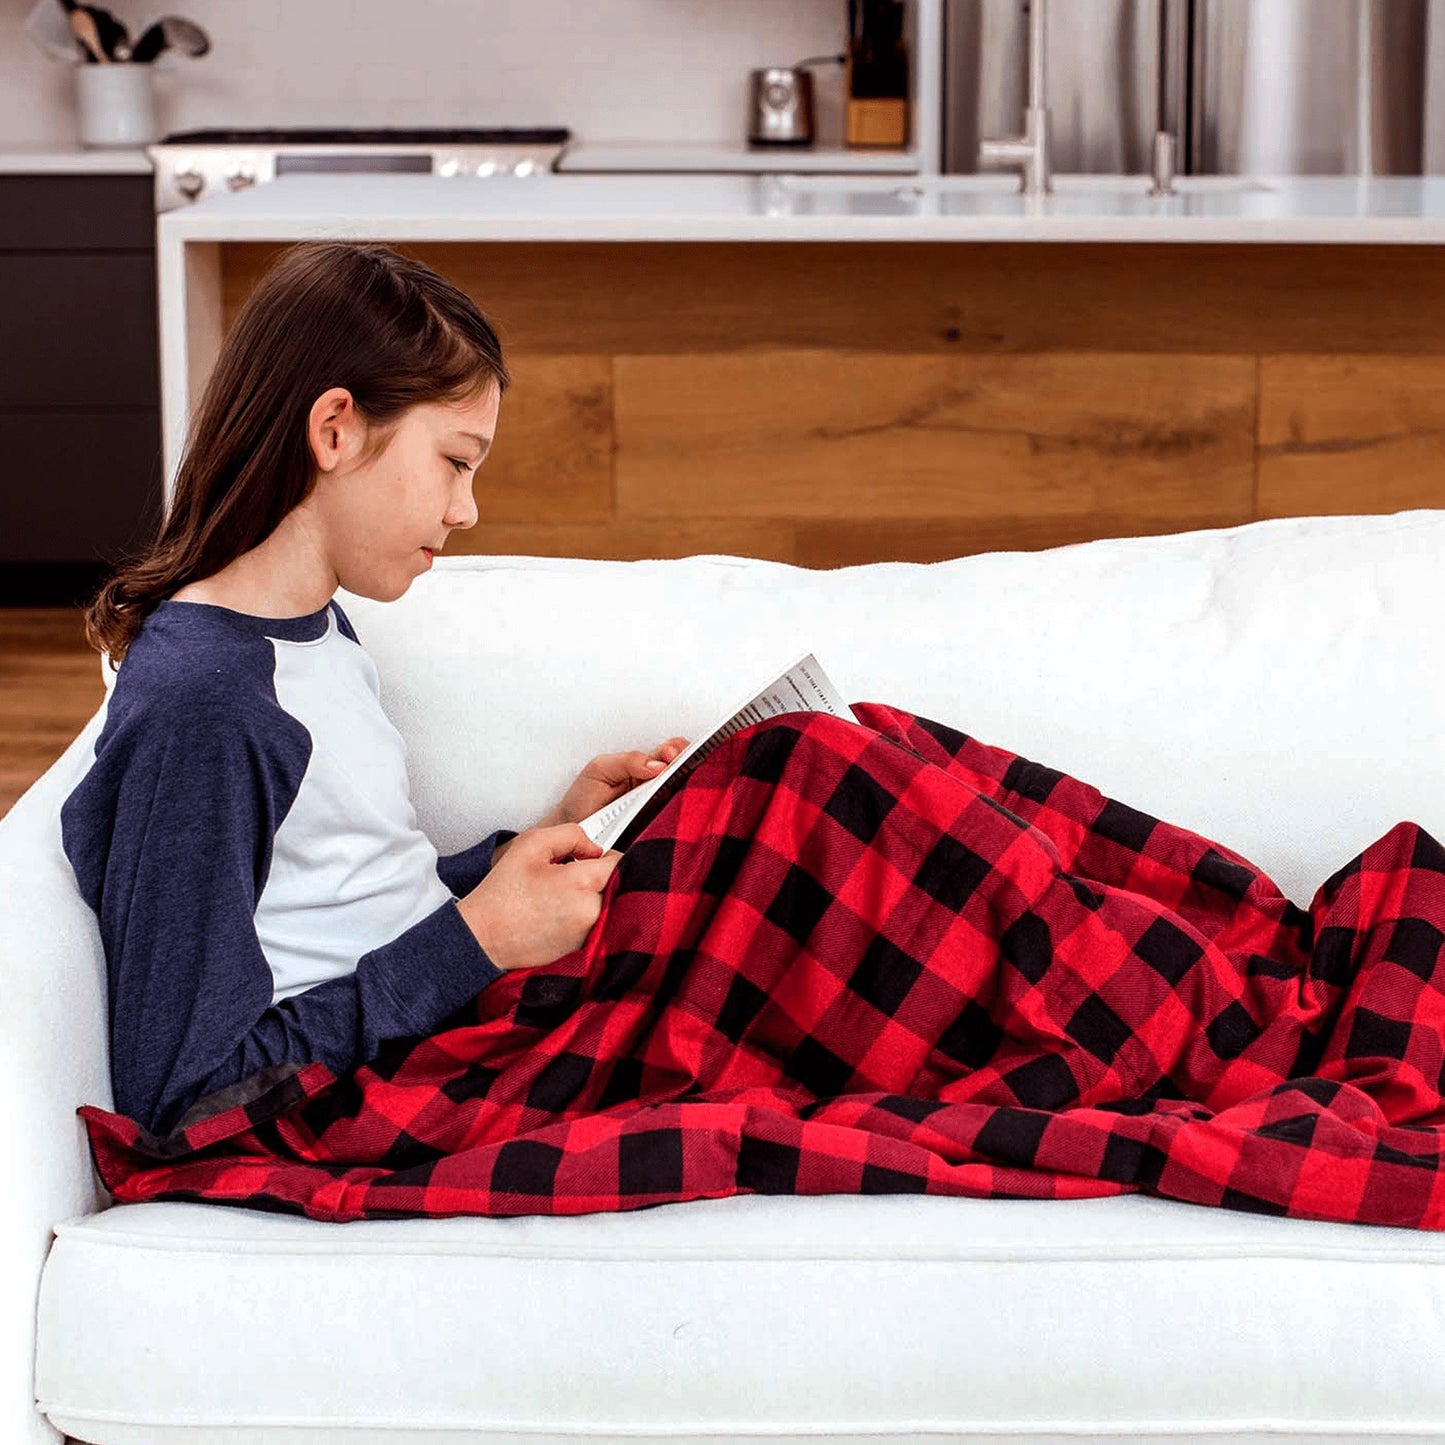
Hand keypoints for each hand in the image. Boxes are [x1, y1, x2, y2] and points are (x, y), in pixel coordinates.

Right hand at [458, 824, 622, 971]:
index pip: (621, 862)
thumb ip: (571, 835)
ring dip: (594, 898)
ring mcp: (588, 933)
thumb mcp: (531, 845)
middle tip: (573, 877)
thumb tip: (595, 848)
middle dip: (601, 878)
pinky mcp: (581, 949)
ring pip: (608, 906)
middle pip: (617, 885)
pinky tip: (560, 915)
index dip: (607, 856)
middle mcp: (591, 911)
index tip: (593, 857)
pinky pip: (596, 926)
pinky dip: (585, 918)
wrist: (482, 937)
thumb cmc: (502, 894)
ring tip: (562, 897)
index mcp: (582, 883)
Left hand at [542, 735, 690, 830]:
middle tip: (676, 765)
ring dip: (688, 788)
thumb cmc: (584, 797)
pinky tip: (680, 809)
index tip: (669, 754)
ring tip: (680, 785)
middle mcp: (656, 785)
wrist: (573, 829)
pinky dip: (683, 814)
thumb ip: (627, 761)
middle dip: (687, 764)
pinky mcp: (658, 829)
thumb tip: (658, 765)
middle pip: (684, 771)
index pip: (670, 751)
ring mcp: (660, 807)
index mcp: (644, 765)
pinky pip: (676, 821)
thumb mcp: (600, 769)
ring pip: (685, 795)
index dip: (676, 749)